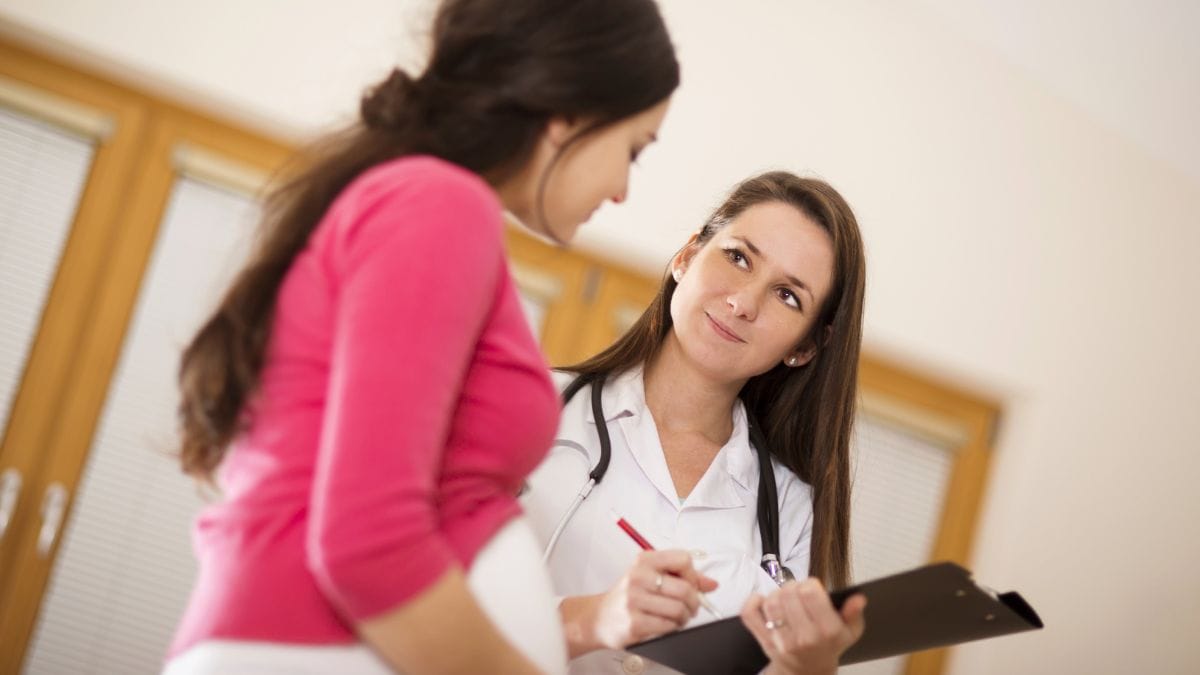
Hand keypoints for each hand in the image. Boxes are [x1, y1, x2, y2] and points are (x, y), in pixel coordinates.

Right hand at [560, 549, 718, 655]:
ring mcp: (634, 600)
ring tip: (678, 617)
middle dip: (694, 602)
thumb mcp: (651, 577)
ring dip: (685, 617)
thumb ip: (682, 578)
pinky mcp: (634, 623)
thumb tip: (712, 584)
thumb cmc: (629, 595)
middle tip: (690, 607)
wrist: (598, 618)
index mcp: (644, 560)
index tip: (690, 585)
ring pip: (679, 609)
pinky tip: (667, 624)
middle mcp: (638, 576)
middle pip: (685, 588)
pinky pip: (668, 625)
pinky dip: (673, 627)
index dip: (693, 575)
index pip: (683, 559)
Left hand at [740, 578, 865, 674]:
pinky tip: (763, 601)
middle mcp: (804, 637)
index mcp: (827, 631)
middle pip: (789, 594)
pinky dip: (753, 602)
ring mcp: (782, 641)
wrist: (808, 671)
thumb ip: (854, 613)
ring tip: (785, 598)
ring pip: (770, 602)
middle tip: (798, 592)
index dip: (810, 584)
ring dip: (776, 593)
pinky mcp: (765, 641)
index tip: (813, 588)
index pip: (811, 593)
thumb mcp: (849, 631)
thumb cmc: (828, 646)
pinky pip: (750, 615)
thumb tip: (858, 599)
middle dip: (793, 586)